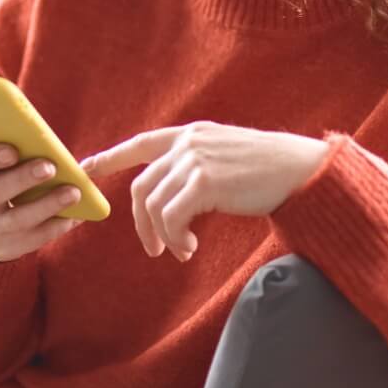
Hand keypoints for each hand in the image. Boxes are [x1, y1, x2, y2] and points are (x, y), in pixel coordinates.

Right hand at [0, 142, 81, 261]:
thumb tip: (17, 103)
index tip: (12, 151)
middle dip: (23, 179)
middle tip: (50, 166)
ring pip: (17, 220)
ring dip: (47, 205)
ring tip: (74, 192)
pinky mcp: (4, 247)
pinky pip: (32, 240)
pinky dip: (56, 226)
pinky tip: (76, 215)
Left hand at [81, 122, 329, 260]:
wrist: (301, 170)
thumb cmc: (270, 171)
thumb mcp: (226, 158)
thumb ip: (197, 167)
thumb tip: (172, 196)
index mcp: (192, 135)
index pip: (141, 143)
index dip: (111, 156)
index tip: (86, 167)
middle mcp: (188, 143)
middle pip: (141, 186)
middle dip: (141, 223)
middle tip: (154, 249)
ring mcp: (195, 160)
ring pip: (153, 206)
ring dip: (162, 236)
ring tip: (181, 252)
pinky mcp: (204, 181)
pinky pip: (171, 218)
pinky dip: (175, 239)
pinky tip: (190, 249)